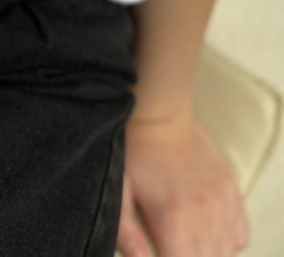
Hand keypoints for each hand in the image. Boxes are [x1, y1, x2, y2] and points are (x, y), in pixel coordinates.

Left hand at [116, 109, 248, 255]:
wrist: (159, 115)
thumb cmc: (134, 151)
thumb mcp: (118, 188)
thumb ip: (124, 230)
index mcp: (174, 220)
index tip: (159, 249)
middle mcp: (205, 216)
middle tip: (169, 242)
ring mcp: (223, 204)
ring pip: (226, 254)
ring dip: (208, 253)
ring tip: (186, 239)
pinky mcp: (232, 192)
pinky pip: (240, 236)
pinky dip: (226, 241)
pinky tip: (206, 230)